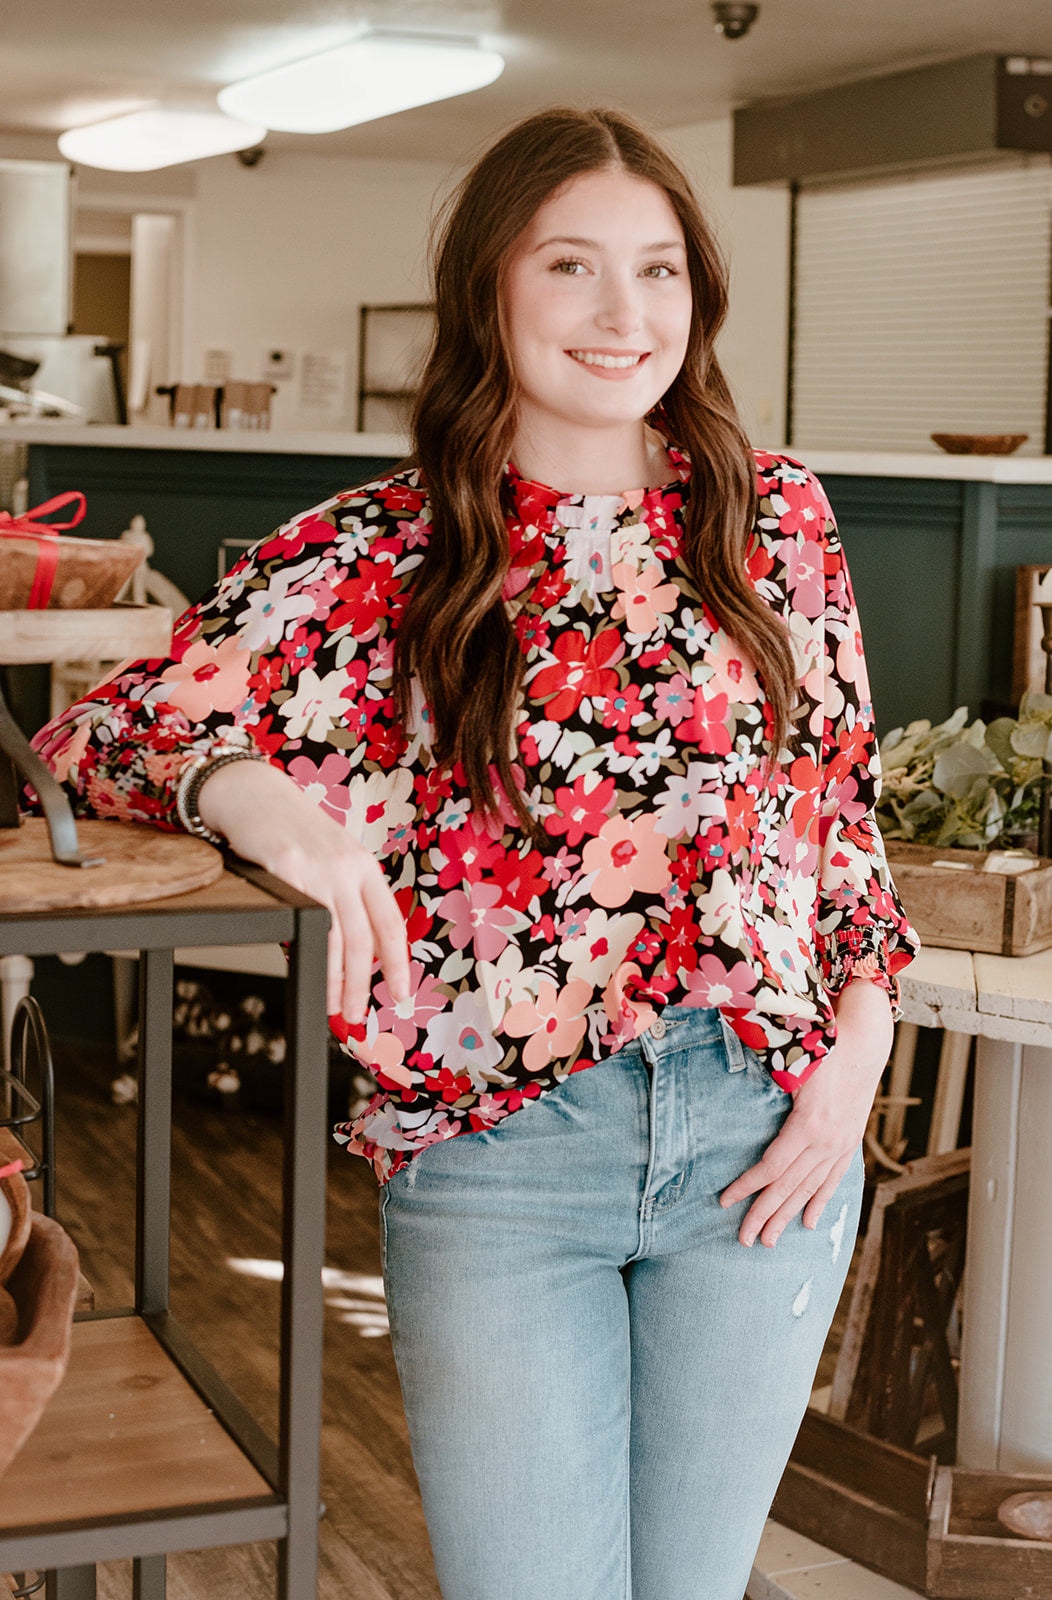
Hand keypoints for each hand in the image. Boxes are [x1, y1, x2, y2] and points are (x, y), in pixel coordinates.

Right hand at [197, 759, 409, 1021]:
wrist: (255, 794)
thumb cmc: (294, 831)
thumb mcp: (335, 857)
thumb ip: (349, 895)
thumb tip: (358, 949)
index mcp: (364, 867)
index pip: (390, 923)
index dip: (398, 963)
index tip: (402, 992)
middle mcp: (347, 868)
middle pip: (363, 939)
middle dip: (363, 985)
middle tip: (357, 1016)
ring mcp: (316, 870)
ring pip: (333, 938)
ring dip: (335, 981)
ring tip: (334, 1007)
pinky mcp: (284, 870)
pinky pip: (297, 921)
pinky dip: (302, 951)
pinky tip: (301, 966)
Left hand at [719, 978, 893, 1246]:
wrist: (866, 1044)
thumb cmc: (822, 1048)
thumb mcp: (793, 1064)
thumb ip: (769, 1084)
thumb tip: (731, 1091)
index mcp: (809, 1124)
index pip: (771, 1166)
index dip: (747, 1187)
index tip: (725, 1202)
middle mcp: (827, 1142)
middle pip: (789, 1186)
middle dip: (764, 1215)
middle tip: (744, 1240)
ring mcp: (841, 1145)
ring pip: (810, 1189)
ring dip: (788, 1216)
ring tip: (769, 1241)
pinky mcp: (849, 1143)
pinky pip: (832, 1180)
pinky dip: (819, 1202)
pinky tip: (807, 1222)